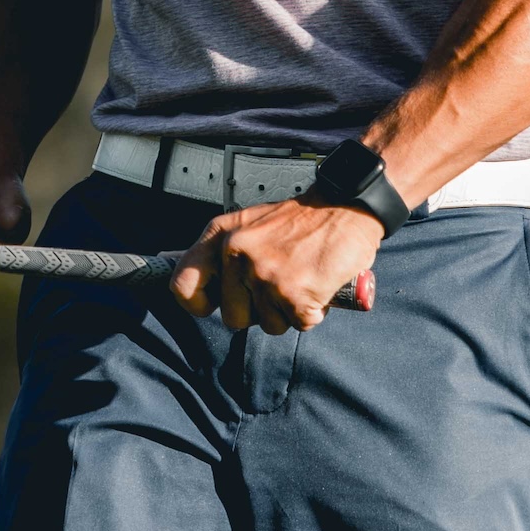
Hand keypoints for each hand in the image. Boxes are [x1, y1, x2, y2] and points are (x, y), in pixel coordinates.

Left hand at [170, 198, 382, 332]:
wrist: (346, 205)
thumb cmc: (301, 219)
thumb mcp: (249, 224)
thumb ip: (223, 252)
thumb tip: (187, 277)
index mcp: (221, 235)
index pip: (183, 285)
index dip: (200, 303)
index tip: (214, 305)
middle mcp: (237, 254)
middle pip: (233, 317)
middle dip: (259, 311)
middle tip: (280, 285)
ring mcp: (264, 275)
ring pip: (270, 325)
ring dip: (290, 312)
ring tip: (303, 279)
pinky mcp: (294, 294)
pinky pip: (300, 324)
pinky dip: (314, 312)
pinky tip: (319, 286)